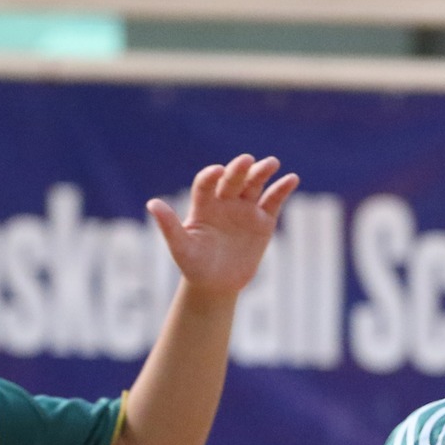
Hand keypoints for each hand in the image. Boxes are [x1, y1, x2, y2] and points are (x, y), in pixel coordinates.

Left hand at [150, 155, 299, 295]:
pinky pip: (273, 201)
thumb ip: (169, 226)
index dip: (211, 176)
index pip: (206, 183)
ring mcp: (245, 210)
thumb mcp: (181, 248)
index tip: (218, 171)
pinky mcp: (263, 221)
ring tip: (272, 163)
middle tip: (248, 160)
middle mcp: (224, 202)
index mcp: (203, 205)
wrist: (217, 284)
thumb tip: (152, 204)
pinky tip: (292, 179)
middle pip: (233, 180)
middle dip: (240, 170)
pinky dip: (282, 189)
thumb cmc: (194, 266)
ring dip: (263, 172)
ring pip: (254, 185)